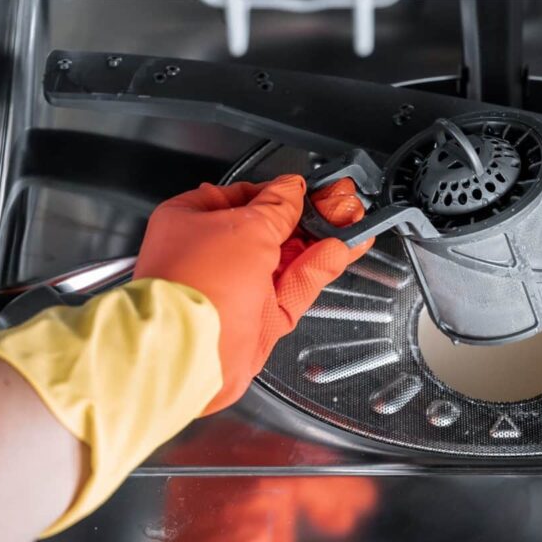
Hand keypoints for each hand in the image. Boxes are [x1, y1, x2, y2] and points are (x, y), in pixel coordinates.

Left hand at [134, 174, 371, 412]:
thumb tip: (291, 190)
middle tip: (338, 204)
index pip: (240, 197)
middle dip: (306, 217)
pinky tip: (339, 250)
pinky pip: (293, 287)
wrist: (190, 351)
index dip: (275, 193)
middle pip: (268, 230)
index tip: (305, 190)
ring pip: (286, 260)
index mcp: (190, 222)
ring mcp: (235, 289)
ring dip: (319, 241)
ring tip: (351, 223)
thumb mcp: (247, 228)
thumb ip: (277, 207)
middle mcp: (211, 256)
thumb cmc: (197, 285)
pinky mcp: (259, 318)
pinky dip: (316, 269)